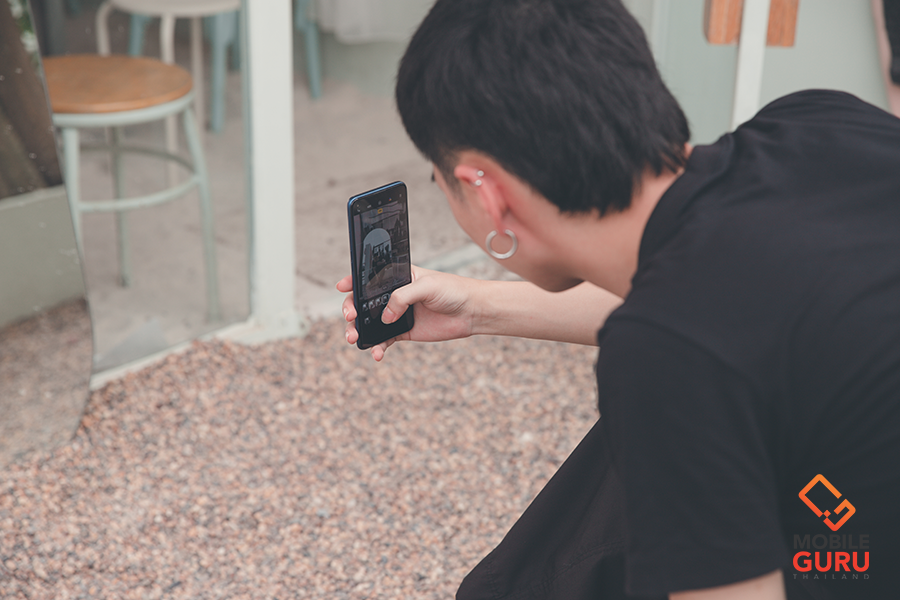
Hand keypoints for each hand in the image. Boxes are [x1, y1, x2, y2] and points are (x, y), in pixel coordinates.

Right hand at [336, 266, 479, 360]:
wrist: (471, 311)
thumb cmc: (452, 290)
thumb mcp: (427, 286)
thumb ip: (403, 297)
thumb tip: (386, 316)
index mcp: (397, 277)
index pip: (369, 276)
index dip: (353, 280)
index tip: (341, 287)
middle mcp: (393, 295)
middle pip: (363, 302)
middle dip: (351, 309)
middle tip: (350, 317)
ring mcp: (397, 314)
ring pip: (369, 323)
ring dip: (358, 331)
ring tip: (353, 339)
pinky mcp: (403, 332)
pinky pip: (383, 340)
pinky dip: (376, 347)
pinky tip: (376, 353)